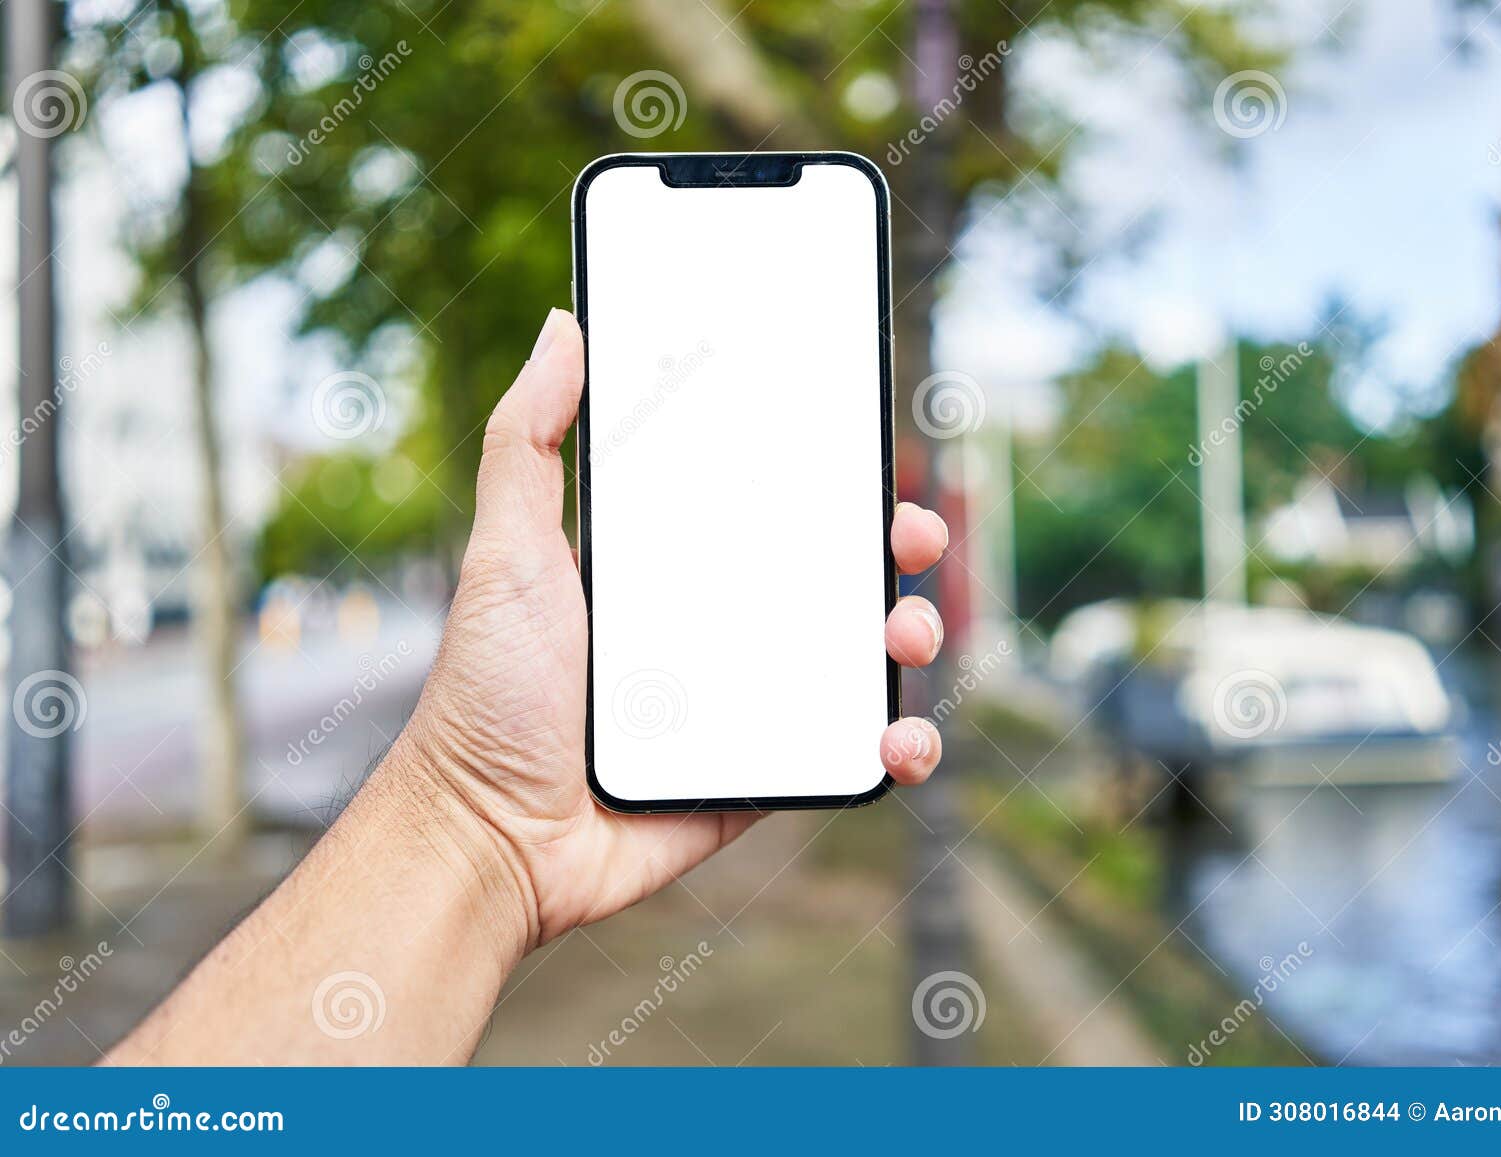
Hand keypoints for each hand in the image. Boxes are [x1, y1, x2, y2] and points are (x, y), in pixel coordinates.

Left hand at [387, 308, 948, 954]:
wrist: (488, 839)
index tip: (866, 450)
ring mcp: (745, 703)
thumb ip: (527, 440)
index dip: (827, 477)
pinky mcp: (761, 776)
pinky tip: (899, 740)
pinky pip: (846, 752)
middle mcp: (716, 628)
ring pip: (854, 660)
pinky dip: (896, 746)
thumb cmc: (486, 694)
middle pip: (830, 574)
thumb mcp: (504, 550)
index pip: (766, 504)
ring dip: (906, 636)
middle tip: (906, 538)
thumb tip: (563, 325)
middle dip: (889, 547)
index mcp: (670, 568)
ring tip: (904, 635)